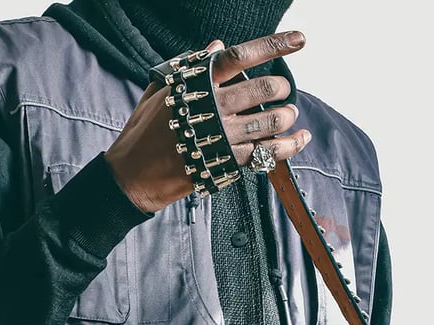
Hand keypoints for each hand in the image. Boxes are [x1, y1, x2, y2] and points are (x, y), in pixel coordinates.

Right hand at [105, 31, 312, 212]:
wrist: (133, 175)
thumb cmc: (144, 132)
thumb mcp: (161, 91)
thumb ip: (190, 67)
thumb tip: (217, 46)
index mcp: (196, 84)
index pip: (240, 56)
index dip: (273, 45)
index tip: (299, 40)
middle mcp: (212, 107)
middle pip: (264, 88)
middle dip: (282, 87)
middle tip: (283, 91)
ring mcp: (221, 137)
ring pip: (270, 120)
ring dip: (286, 116)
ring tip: (288, 116)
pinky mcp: (226, 163)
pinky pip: (267, 153)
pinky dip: (289, 145)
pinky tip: (300, 138)